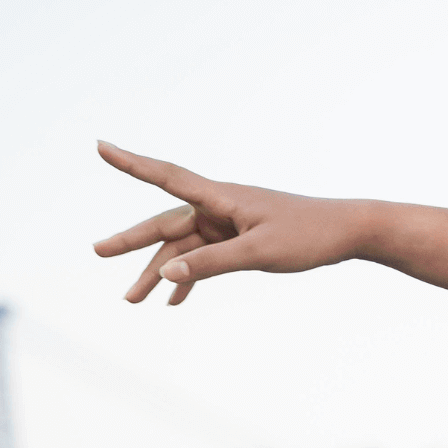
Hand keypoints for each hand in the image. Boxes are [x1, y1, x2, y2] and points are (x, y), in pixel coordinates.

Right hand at [89, 141, 371, 303]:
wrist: (349, 232)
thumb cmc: (309, 235)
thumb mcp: (259, 253)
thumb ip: (212, 263)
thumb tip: (166, 274)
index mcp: (222, 198)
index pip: (167, 177)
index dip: (131, 163)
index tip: (100, 146)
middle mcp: (220, 206)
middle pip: (167, 223)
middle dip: (133, 241)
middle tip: (97, 252)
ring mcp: (230, 223)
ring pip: (184, 246)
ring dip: (160, 272)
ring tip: (132, 301)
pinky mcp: (242, 237)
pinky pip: (206, 256)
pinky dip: (191, 276)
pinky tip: (175, 301)